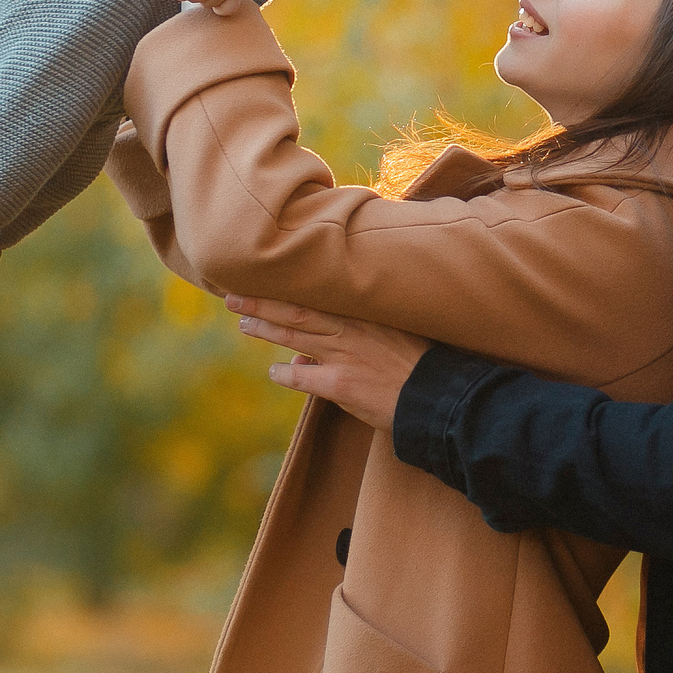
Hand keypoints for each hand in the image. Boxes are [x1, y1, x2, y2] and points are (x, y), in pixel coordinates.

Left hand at [226, 293, 428, 432]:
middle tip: (234, 296)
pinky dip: (284, 373)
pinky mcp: (340, 385)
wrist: (438, 396)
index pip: (319, 293)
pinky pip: (301, 377)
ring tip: (244, 323)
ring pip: (294, 335)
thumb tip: (321, 351)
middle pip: (297, 310)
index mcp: (366, 312)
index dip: (290, 286)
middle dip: (263, 302)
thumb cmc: (422, 365)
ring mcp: (344, 355)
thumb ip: (362, 334)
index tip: (268, 276)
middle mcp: (351, 329)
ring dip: (265, 328)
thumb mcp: (397, 336)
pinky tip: (274, 371)